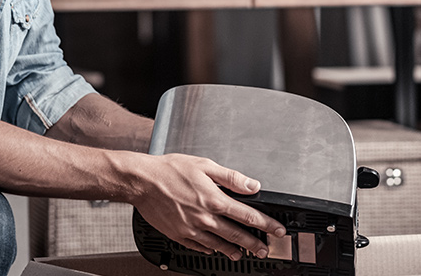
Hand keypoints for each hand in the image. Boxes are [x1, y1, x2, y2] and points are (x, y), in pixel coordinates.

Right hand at [130, 153, 286, 259]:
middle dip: (254, 243)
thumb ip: (231, 178)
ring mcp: (192, 229)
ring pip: (218, 244)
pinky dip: (209, 249)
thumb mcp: (205, 166)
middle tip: (265, 250)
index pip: (248, 215)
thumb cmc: (170, 170)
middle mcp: (205, 218)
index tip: (277, 230)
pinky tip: (214, 250)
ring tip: (242, 254)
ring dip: (233, 250)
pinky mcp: (179, 235)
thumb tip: (252, 185)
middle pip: (237, 234)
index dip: (266, 224)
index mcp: (214, 199)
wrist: (142, 182)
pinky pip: (198, 247)